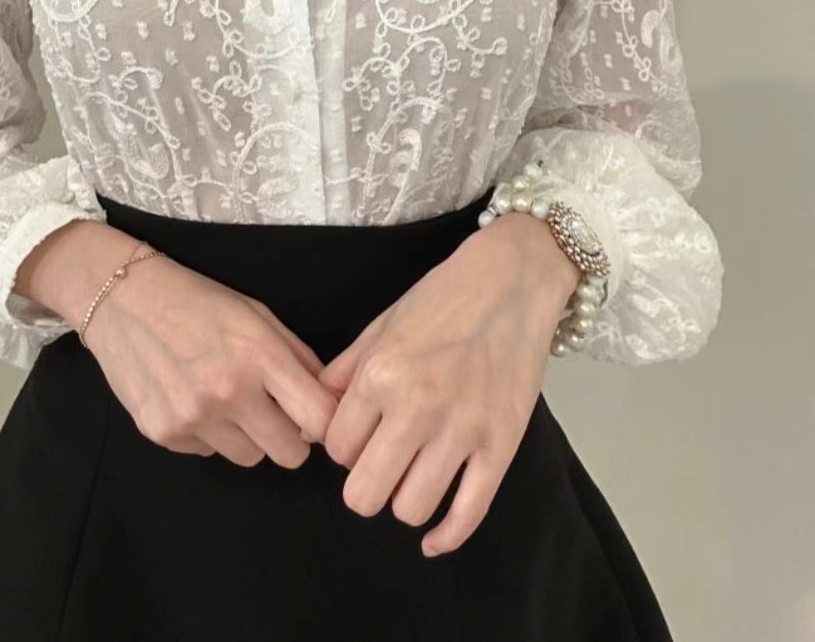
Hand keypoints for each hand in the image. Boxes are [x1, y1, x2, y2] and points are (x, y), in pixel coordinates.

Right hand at [82, 251, 339, 469]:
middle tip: (275, 413)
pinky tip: (191, 397)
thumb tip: (330, 403)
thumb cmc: (199, 301)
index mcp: (260, 356)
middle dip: (290, 438)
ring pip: (249, 458)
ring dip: (247, 437)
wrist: (123, 299)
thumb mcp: (258, 315)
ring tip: (226, 399)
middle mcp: (228, 392)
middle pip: (290, 455)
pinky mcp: (162, 434)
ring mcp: (193, 417)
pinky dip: (208, 434)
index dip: (327, 423)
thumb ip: (298, 358)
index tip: (318, 418)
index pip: (318, 420)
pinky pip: (207, 452)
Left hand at [316, 213, 579, 556]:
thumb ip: (342, 376)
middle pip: (366, 492)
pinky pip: (469, 512)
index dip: (342, 448)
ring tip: (409, 476)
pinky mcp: (501, 445)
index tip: (357, 436)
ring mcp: (462, 430)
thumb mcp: (379, 327)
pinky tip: (432, 538)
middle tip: (377, 466)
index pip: (336, 448)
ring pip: (411, 508)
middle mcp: (417, 407)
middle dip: (363, 487)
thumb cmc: (441, 298)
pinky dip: (446, 536)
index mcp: (380, 375)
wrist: (511, 282)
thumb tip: (310, 423)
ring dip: (403, 500)